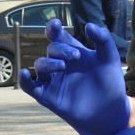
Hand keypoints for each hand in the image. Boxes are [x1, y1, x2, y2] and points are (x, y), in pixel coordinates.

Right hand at [19, 20, 129, 134]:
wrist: (110, 109)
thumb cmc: (109, 81)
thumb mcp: (110, 57)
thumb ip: (103, 39)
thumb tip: (89, 25)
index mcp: (74, 52)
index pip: (59, 37)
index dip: (53, 28)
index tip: (55, 24)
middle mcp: (61, 64)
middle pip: (52, 49)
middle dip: (61, 49)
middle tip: (75, 56)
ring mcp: (53, 80)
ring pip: (40, 65)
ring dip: (49, 63)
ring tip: (63, 65)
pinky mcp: (48, 96)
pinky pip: (30, 87)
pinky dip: (24, 80)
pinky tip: (25, 73)